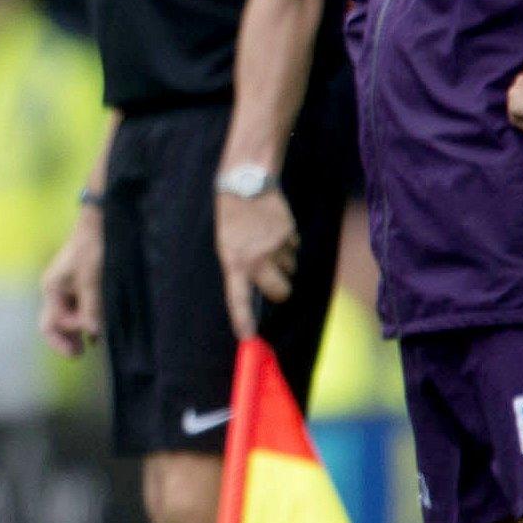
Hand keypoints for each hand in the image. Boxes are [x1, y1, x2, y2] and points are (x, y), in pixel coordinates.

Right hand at [39, 213, 103, 355]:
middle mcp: (55, 290)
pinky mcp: (80, 284)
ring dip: (78, 329)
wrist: (100, 223)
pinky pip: (79, 307)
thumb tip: (92, 336)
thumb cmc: (92, 248)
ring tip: (92, 342)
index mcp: (51, 289)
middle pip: (55, 323)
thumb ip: (91, 309)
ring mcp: (67, 287)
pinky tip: (96, 325)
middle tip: (80, 354)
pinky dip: (85, 318)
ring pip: (68, 316)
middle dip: (66, 339)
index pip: (50, 325)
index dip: (64, 339)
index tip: (80, 350)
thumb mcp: (92, 280)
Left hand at [217, 188, 298, 340]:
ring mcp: (275, 247)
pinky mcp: (289, 234)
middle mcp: (256, 259)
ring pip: (290, 268)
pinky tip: (276, 230)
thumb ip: (241, 268)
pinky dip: (288, 243)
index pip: (237, 298)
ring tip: (268, 242)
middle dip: (281, 290)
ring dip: (283, 261)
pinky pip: (294, 249)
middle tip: (275, 281)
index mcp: (234, 262)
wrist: (245, 185)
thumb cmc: (233, 220)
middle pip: (280, 292)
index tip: (247, 337)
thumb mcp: (227, 246)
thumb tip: (258, 291)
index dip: (242, 319)